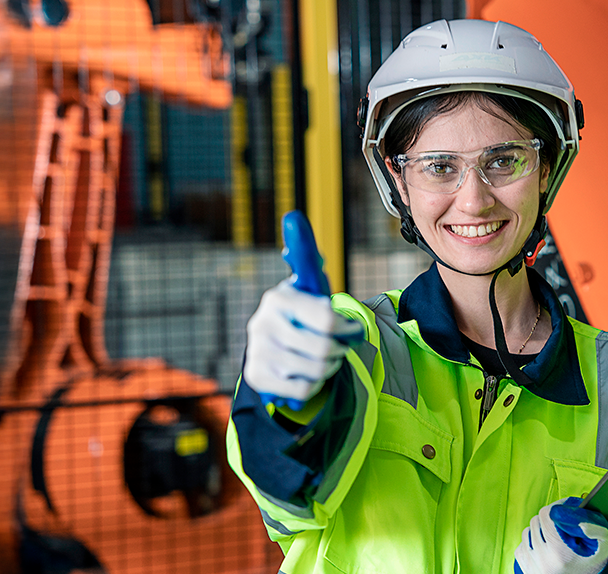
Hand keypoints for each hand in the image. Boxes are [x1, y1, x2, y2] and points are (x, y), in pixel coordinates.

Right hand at [244, 212, 362, 409]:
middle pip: (323, 348)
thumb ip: (306, 257)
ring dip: (329, 366)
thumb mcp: (307, 286)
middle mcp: (262, 324)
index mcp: (278, 298)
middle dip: (339, 349)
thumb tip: (293, 218)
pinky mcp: (257, 377)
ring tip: (327, 358)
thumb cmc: (299, 313)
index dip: (346, 328)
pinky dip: (313, 384)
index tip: (350, 329)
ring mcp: (257, 352)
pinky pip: (302, 389)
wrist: (270, 347)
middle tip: (340, 347)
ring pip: (314, 370)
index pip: (326, 319)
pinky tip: (310, 374)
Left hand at [513, 497, 607, 573]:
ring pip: (526, 533)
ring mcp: (535, 568)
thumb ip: (595, 528)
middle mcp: (545, 562)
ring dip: (539, 530)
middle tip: (561, 524)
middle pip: (535, 522)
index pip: (546, 516)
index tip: (565, 507)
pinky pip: (520, 547)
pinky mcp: (528, 571)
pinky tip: (544, 546)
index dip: (556, 506)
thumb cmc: (598, 558)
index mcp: (562, 553)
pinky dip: (530, 543)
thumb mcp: (605, 541)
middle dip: (549, 519)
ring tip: (554, 536)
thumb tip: (576, 519)